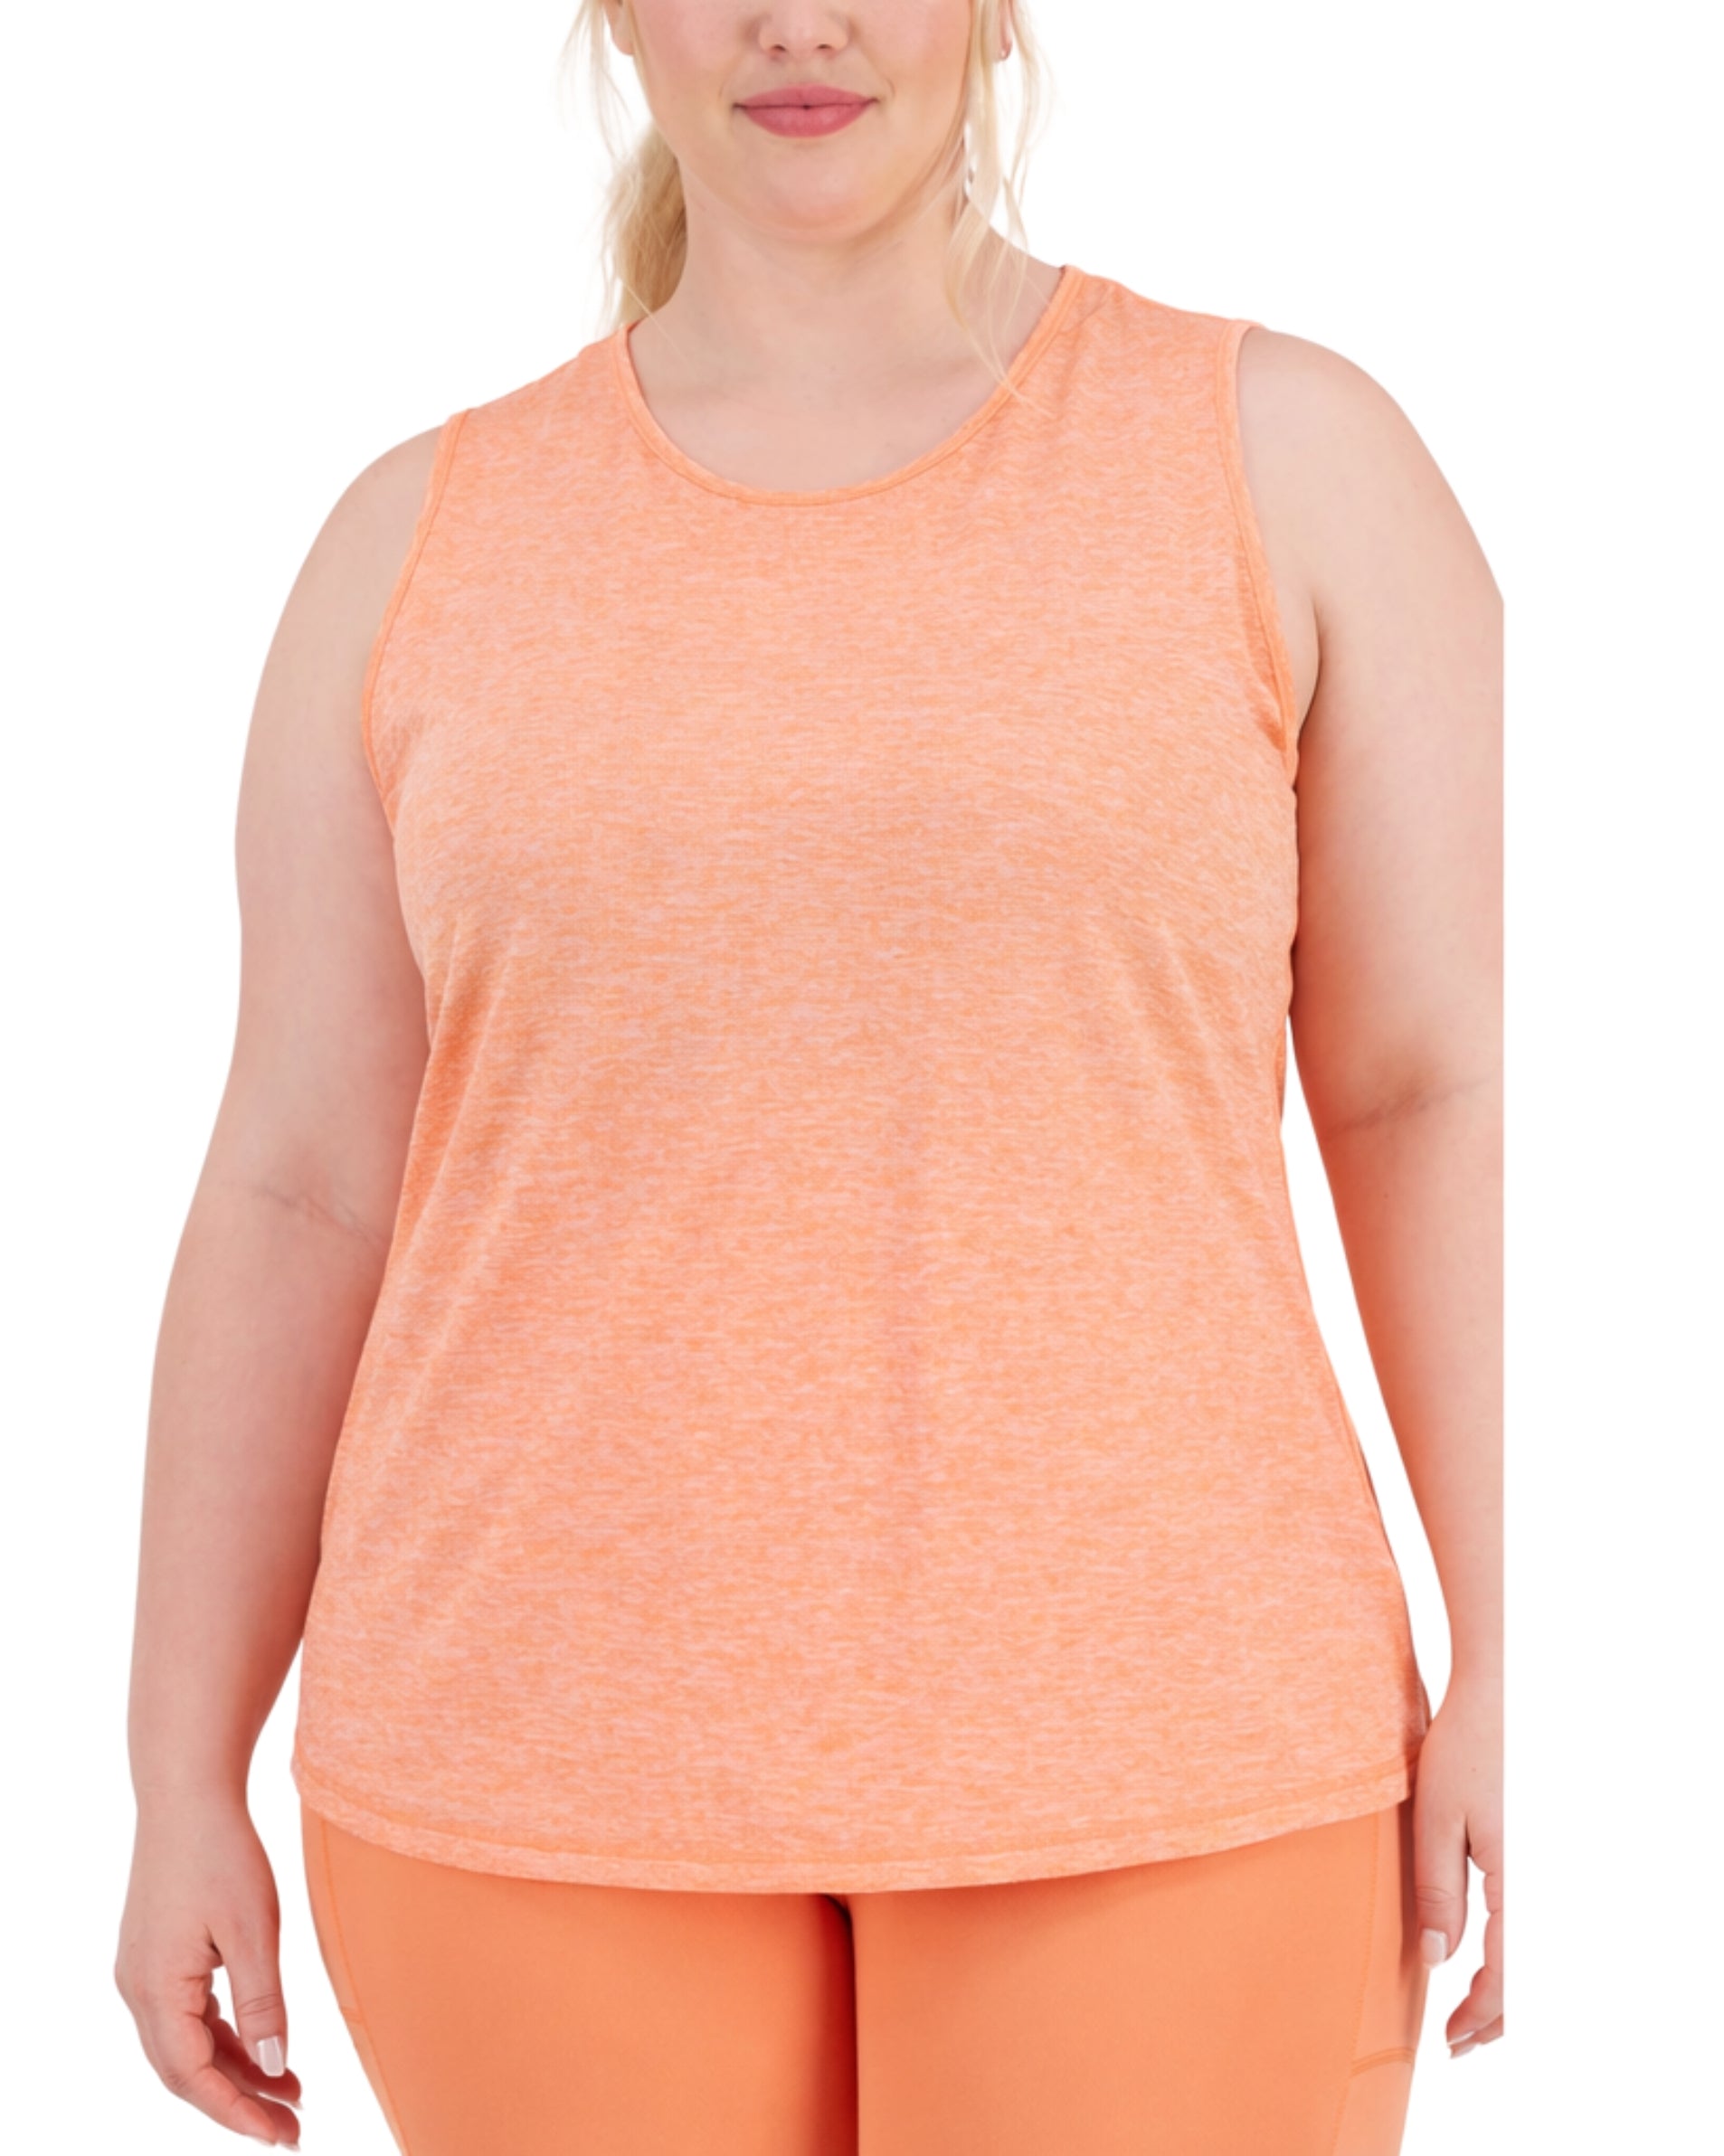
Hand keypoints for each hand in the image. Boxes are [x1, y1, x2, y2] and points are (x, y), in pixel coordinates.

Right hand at [115, 1794, 303, 2144]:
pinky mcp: (158, 1957)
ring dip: (237, 2070)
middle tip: (292, 2129)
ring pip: (189, 2045)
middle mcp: (138, 1990)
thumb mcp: (253, 1930)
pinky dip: (227, 2036)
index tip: (279, 2137)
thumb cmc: (221, 1853)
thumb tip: (274, 2066)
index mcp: (156, 1990)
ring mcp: (144, 1974)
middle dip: (239, 2103)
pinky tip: (265, 2046)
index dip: (236, 2113)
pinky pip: (190, 2016)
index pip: (192, 2077)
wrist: (187, 1795)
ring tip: (293, 2092)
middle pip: (186, 2070)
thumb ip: (263, 2002)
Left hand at [1412, 1674, 1502, 2057]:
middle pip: (1535, 1977)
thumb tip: (1440, 1961)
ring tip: (1470, 2014)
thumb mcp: (1435, 1819)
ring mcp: (1541, 1869)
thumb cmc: (1460, 1753)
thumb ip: (1438, 1890)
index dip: (1481, 2016)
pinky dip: (1515, 1958)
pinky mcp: (1535, 1857)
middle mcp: (1539, 1881)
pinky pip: (1533, 1924)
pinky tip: (1487, 1962)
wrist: (1495, 1701)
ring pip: (1538, 1955)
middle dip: (1499, 2018)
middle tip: (1458, 2042)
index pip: (1510, 1975)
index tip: (1450, 2041)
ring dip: (1510, 1992)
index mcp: (1518, 1879)